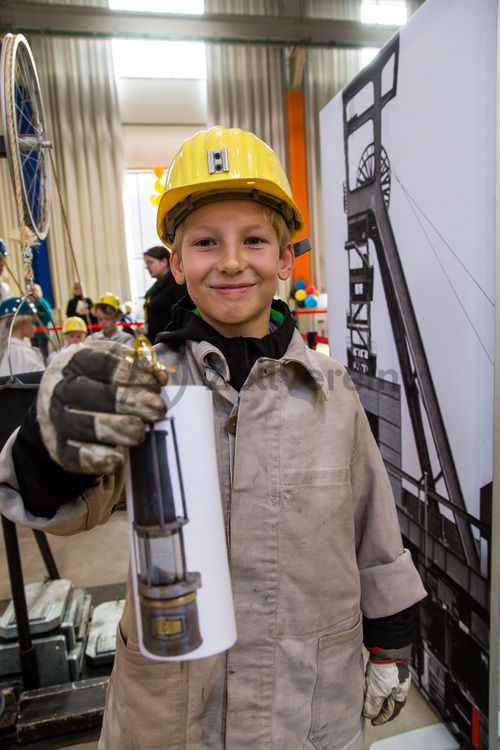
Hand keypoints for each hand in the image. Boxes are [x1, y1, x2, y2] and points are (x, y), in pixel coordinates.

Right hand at [37, 339, 167, 474]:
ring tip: (140, 433)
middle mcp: (60, 388)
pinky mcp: (57, 448)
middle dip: (128, 401)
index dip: (131, 373)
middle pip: (91, 394)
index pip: (101, 363)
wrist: (60, 401)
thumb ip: (138, 364)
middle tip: (157, 409)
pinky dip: (96, 460)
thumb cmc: (97, 377)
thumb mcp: (113, 359)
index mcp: (74, 360)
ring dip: (115, 429)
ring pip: (83, 425)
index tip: (157, 383)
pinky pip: (72, 456)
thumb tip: (160, 375)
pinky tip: (118, 461)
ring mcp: (55, 418)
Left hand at [362, 645, 411, 725]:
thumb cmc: (386, 671)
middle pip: (391, 703)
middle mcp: (400, 687)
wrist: (387, 648)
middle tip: (374, 713)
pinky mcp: (389, 668)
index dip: (381, 719)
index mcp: (400, 696)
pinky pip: (383, 681)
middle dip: (382, 709)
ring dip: (380, 698)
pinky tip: (372, 684)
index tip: (373, 722)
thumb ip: (374, 705)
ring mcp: (395, 677)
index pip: (390, 713)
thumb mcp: (378, 692)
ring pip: (387, 692)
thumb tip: (370, 715)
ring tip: (371, 700)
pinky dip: (378, 686)